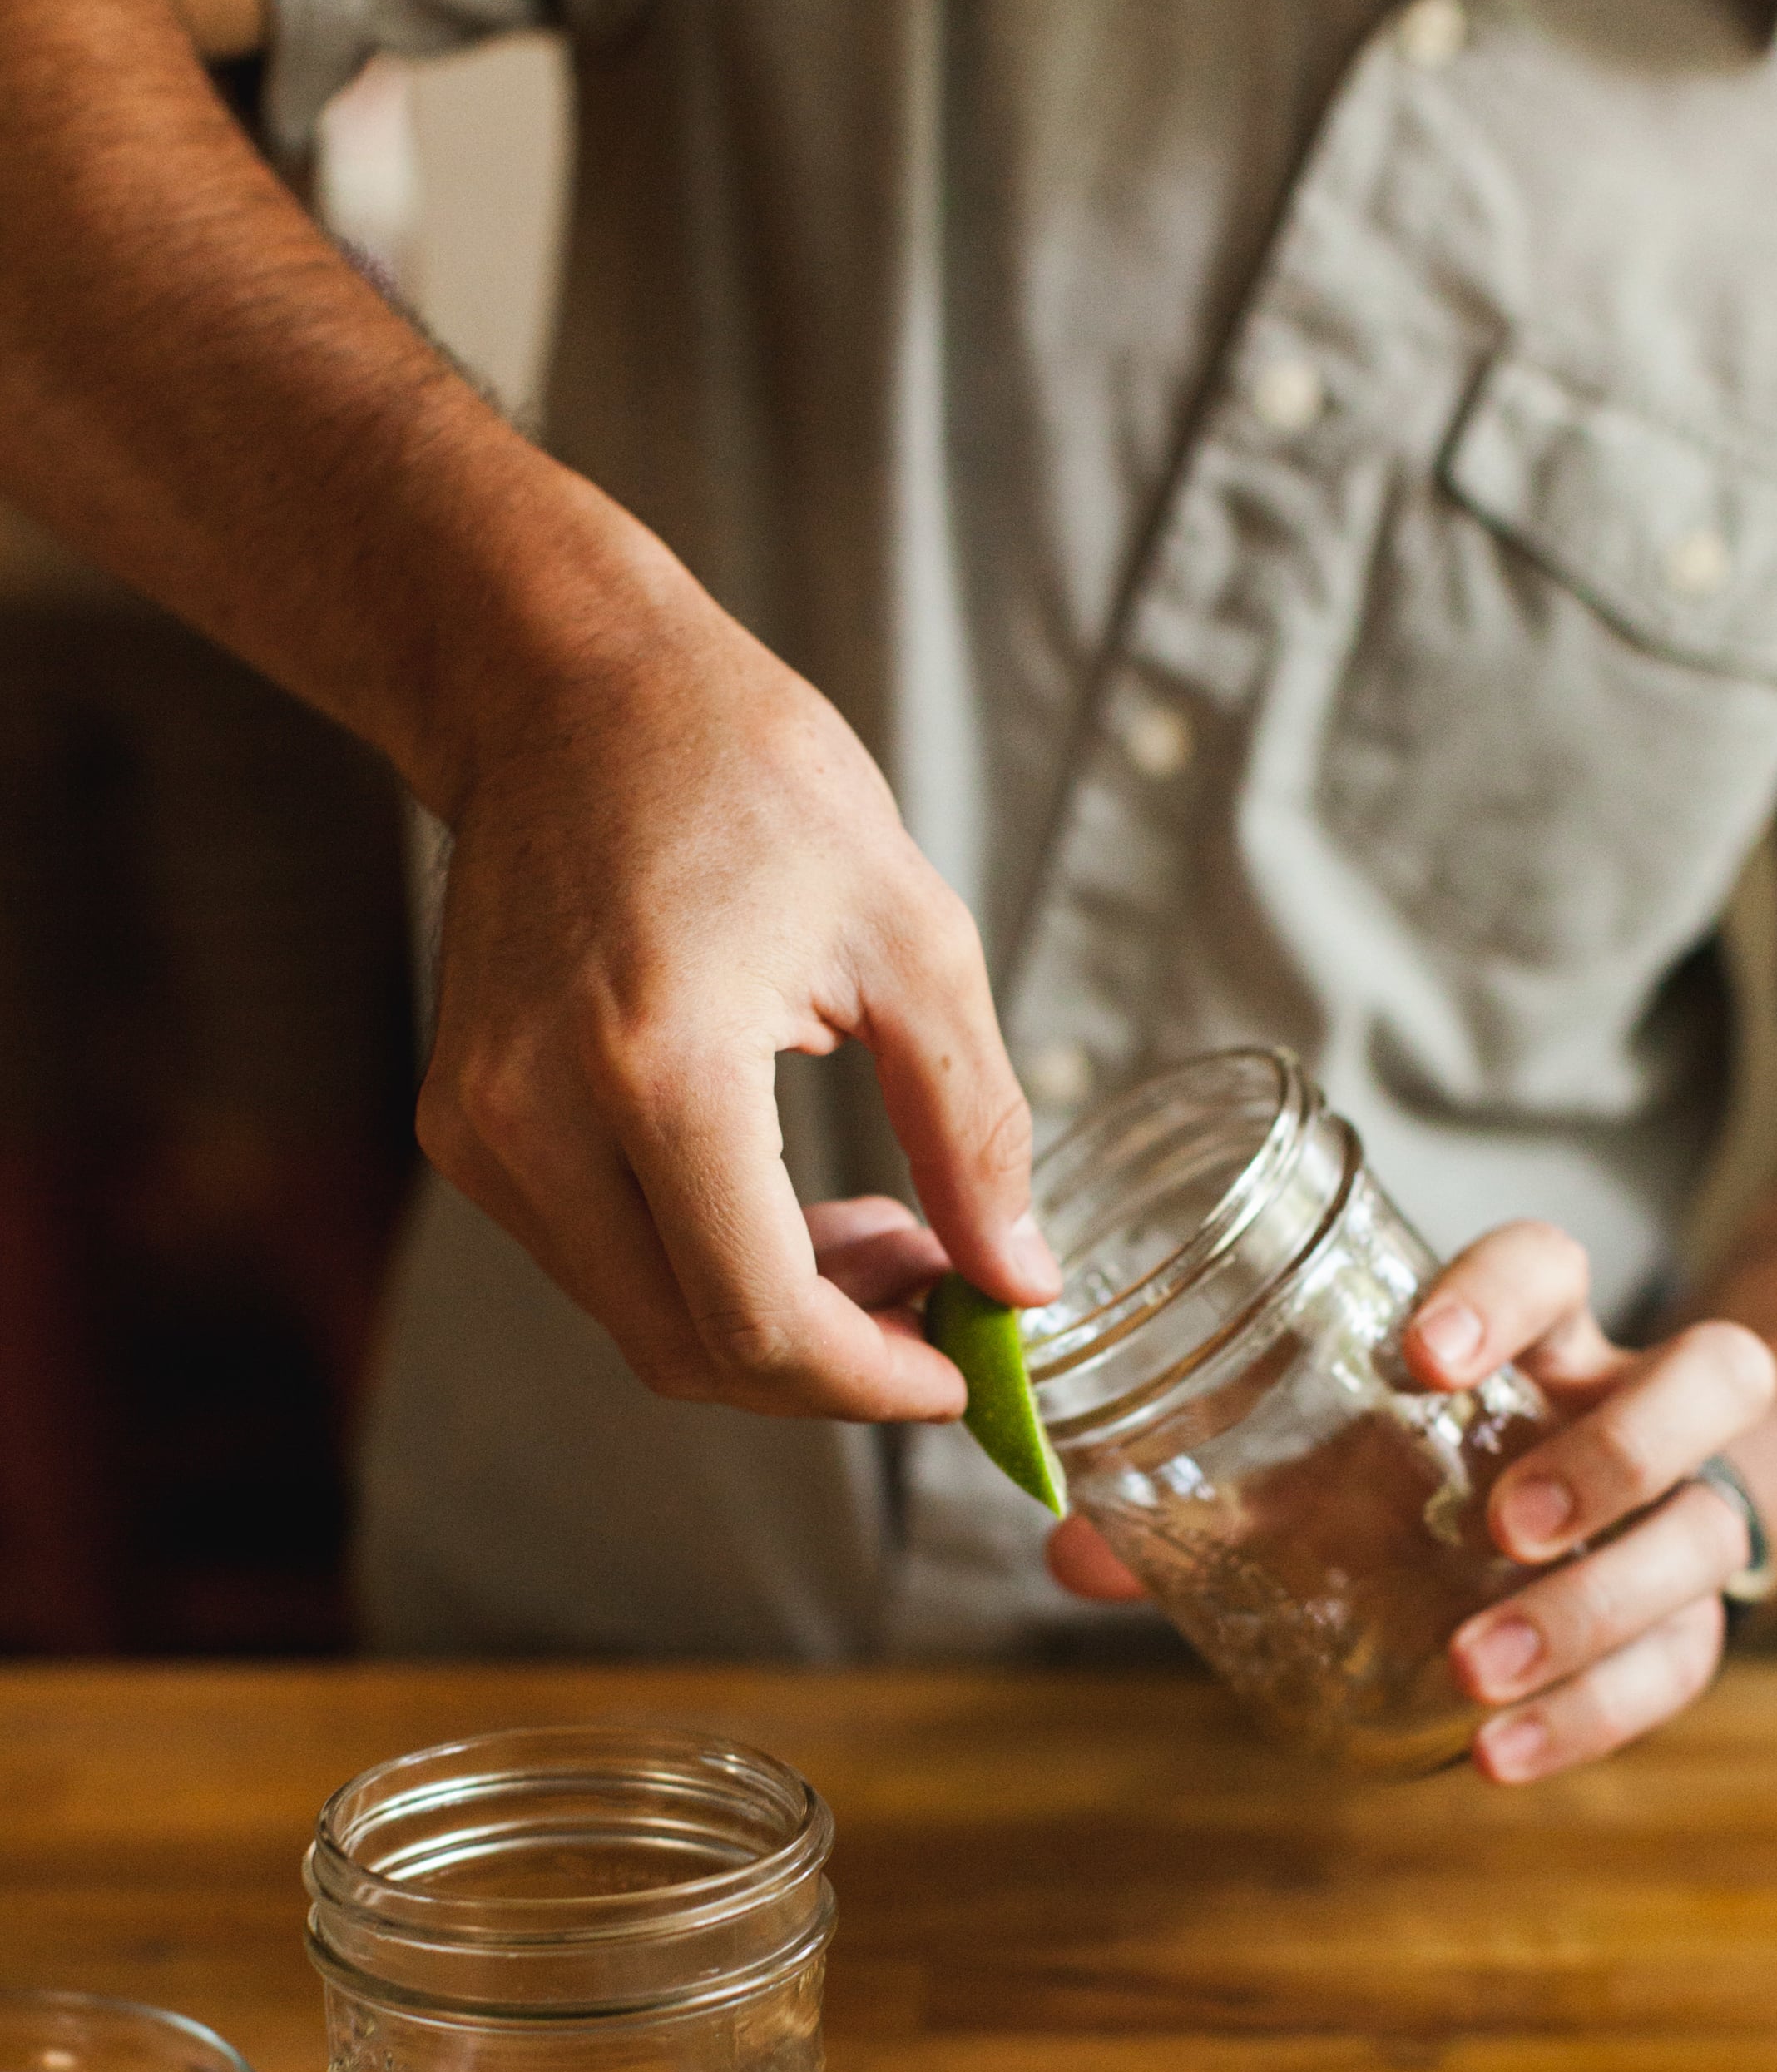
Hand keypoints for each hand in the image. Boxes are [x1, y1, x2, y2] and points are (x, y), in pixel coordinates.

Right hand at [417, 568, 1057, 1419]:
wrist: (562, 690)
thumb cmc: (746, 779)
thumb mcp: (913, 939)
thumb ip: (975, 1130)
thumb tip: (1020, 1285)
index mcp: (658, 1068)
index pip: (762, 1321)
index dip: (876, 1381)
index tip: (963, 1369)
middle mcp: (538, 1118)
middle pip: (691, 1352)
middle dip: (831, 1365)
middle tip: (934, 1300)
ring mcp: (481, 1131)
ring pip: (642, 1322)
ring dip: (769, 1320)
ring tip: (875, 1234)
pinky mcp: (461, 1129)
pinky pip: (597, 1263)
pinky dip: (699, 1269)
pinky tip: (779, 1201)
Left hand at [1049, 1219, 1776, 1783]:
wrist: (1553, 1535)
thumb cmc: (1416, 1475)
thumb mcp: (1327, 1467)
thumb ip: (1213, 1499)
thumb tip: (1066, 1548)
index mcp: (1540, 1335)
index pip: (1556, 1262)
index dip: (1505, 1292)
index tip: (1418, 1354)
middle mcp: (1631, 1404)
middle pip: (1711, 1376)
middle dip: (1610, 1451)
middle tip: (1497, 1522)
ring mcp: (1680, 1509)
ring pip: (1712, 1524)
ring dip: (1601, 1599)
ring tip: (1478, 1666)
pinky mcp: (1691, 1616)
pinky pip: (1684, 1661)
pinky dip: (1593, 1716)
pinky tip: (1495, 1756)